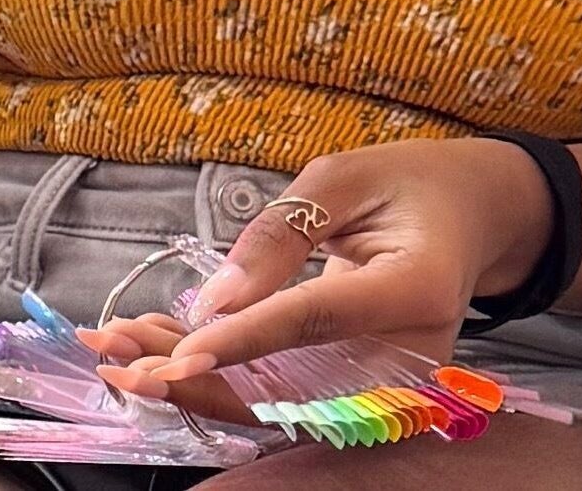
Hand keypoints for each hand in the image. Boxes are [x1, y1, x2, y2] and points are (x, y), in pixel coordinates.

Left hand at [93, 137, 555, 387]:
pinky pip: (281, 394)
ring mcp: (386, 383)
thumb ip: (281, 234)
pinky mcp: (359, 388)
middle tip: (115, 356)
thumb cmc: (405, 184)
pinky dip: (215, 376)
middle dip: (195, 379)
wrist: (467, 219)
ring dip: (191, 381)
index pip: (316, 322)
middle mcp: (406, 356)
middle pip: (290, 389)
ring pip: (275, 402)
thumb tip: (215, 300)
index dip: (245, 340)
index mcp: (413, 290)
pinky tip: (154, 350)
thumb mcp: (341, 178)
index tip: (180, 351)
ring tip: (114, 348)